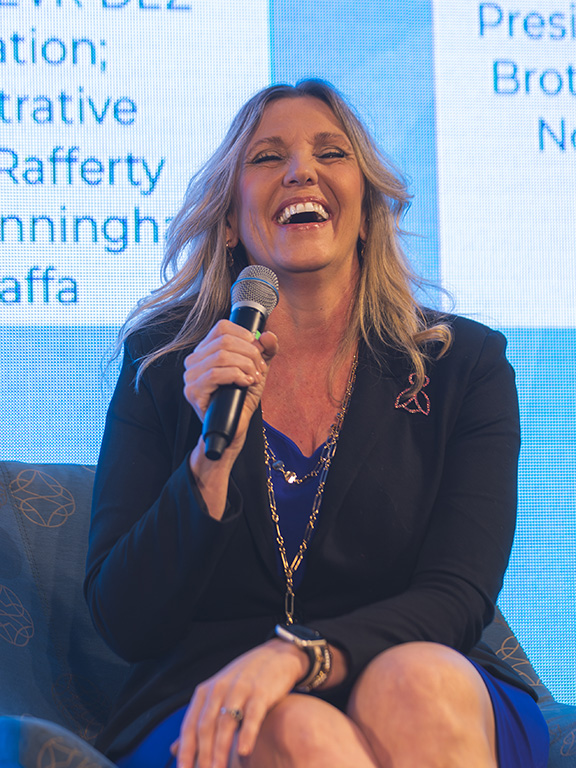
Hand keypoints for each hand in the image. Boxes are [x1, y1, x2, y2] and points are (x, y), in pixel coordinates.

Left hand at [172, 640, 307, 767]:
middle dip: (202, 755)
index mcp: (205, 692)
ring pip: (226, 723)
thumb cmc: (244, 681)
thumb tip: (174, 748)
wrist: (276, 656)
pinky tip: (243, 751)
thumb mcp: (217, 696)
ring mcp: (240, 689)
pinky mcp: (261, 691)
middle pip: (206, 726)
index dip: (185, 751)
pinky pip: (252, 715)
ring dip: (220, 750)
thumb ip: (198, 721)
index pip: (189, 725)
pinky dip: (246, 734)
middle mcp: (219, 689)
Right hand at [183, 320, 278, 457]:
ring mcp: (190, 376)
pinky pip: (215, 374)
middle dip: (249, 353)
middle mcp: (194, 361)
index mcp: (206, 351)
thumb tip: (268, 335)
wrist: (234, 427)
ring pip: (221, 356)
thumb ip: (265, 351)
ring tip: (254, 378)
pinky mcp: (193, 391)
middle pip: (225, 341)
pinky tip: (245, 383)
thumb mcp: (257, 370)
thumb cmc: (242, 398)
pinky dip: (236, 376)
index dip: (244, 335)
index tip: (257, 351)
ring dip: (245, 366)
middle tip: (259, 369)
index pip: (222, 327)